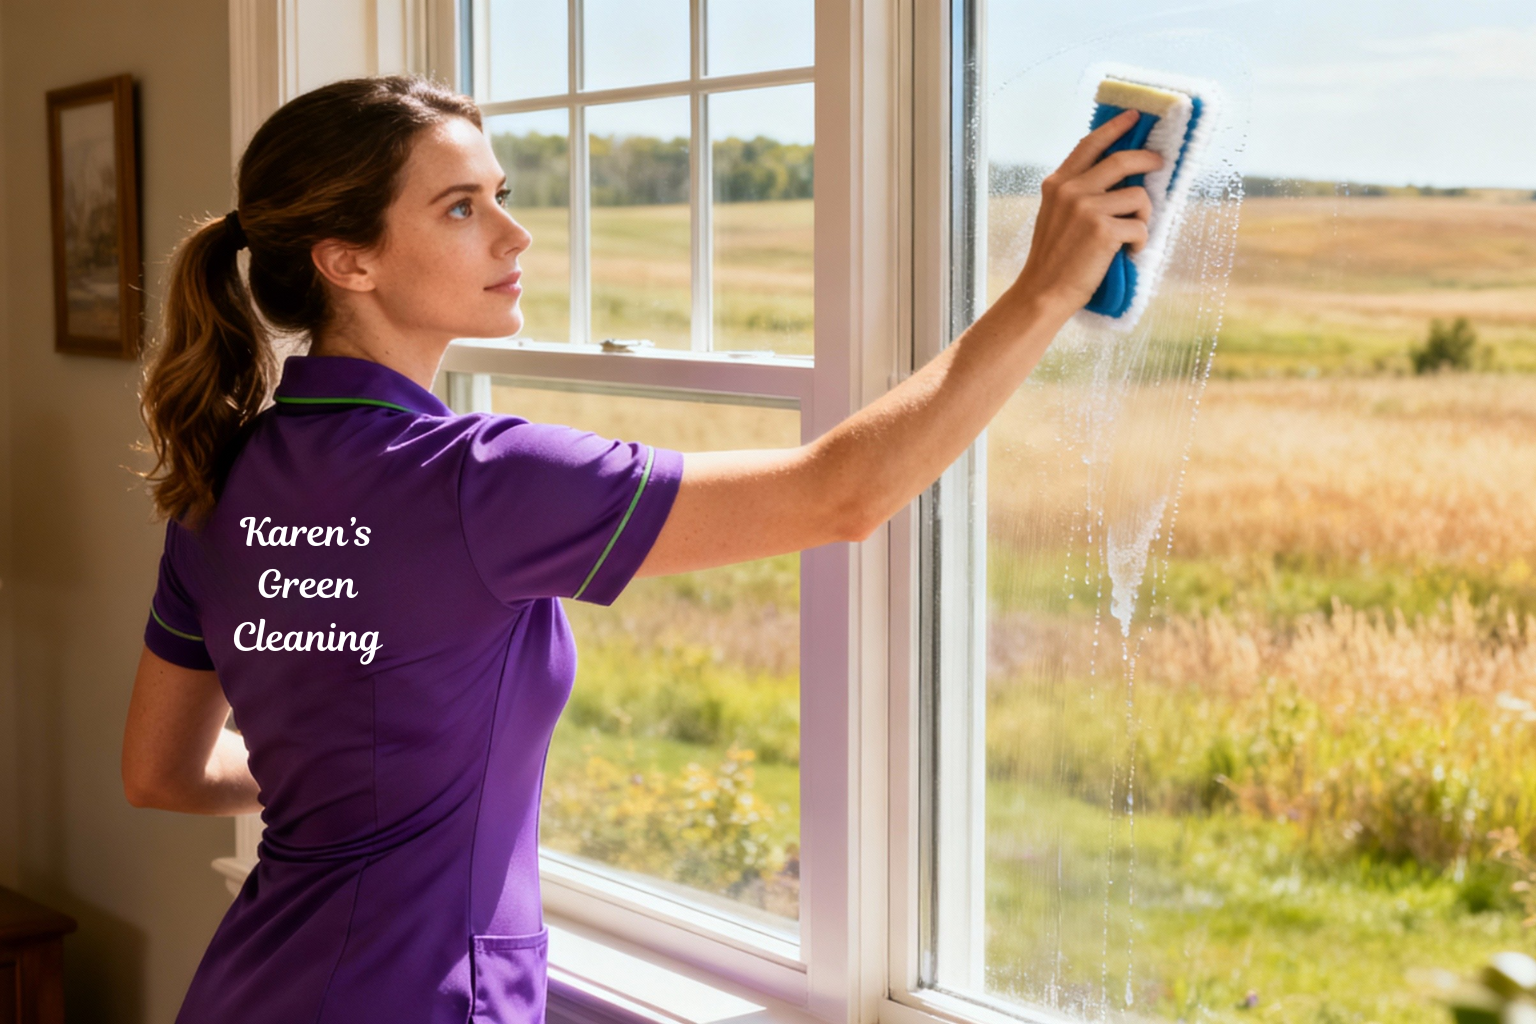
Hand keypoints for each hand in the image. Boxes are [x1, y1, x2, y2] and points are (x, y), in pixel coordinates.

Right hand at [1007, 109, 1163, 315]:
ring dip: (1143, 217)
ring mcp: (1087, 208)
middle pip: (1122, 160)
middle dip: (1147, 160)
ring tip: (1130, 235)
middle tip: (1159, 164)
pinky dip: (1139, 242)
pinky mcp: (1103, 230)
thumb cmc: (1054, 259)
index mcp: (1057, 184)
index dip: (1115, 128)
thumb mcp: (1056, 214)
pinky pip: (1140, 227)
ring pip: (1138, 197)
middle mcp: (1071, 190)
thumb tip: (1119, 176)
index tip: (1134, 118)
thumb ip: (1078, 191)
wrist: (1044, 292)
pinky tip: (1127, 253)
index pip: (1090, 144)